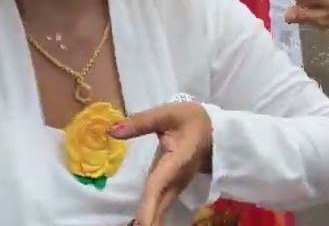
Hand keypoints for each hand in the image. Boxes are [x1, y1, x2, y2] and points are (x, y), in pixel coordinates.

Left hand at [109, 102, 211, 225]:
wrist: (216, 131)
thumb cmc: (193, 120)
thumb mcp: (169, 114)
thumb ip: (141, 122)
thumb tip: (111, 131)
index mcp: (176, 161)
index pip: (158, 185)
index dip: (149, 206)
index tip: (142, 225)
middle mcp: (176, 179)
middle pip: (159, 206)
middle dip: (148, 222)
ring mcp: (176, 186)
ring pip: (160, 209)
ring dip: (149, 221)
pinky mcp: (173, 188)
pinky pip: (160, 206)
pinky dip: (150, 216)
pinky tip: (142, 224)